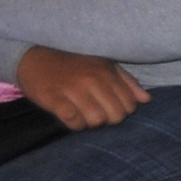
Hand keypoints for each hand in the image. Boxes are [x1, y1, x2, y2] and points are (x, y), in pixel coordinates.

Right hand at [16, 45, 149, 129]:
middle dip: (108, 120)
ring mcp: (72, 89)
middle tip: (96, 113)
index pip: (130, 105)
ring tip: (82, 115)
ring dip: (90, 123)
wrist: (34, 56)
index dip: (122, 111)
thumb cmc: (74, 63)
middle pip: (116, 116)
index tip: (110, 107)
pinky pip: (73, 121)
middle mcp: (92, 80)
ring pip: (96, 121)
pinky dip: (74, 124)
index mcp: (107, 72)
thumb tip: (146, 100)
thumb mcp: (103, 65)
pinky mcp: (53, 98)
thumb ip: (127, 82)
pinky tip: (70, 116)